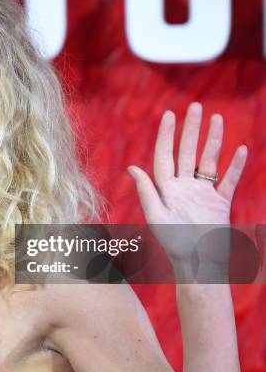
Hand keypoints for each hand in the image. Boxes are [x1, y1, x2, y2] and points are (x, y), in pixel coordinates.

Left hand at [127, 102, 247, 277]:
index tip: (169, 114)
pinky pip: (228, 180)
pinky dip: (235, 165)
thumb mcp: (156, 216)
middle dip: (191, 129)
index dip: (166, 134)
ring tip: (218, 118)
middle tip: (195, 107)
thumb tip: (132, 167)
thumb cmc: (174, 244)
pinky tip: (239, 148)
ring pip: (209, 161)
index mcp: (165, 188)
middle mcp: (183, 187)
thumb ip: (146, 190)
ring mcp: (202, 194)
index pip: (165, 155)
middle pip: (187, 152)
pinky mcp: (219, 203)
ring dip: (213, 140)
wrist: (199, 264)